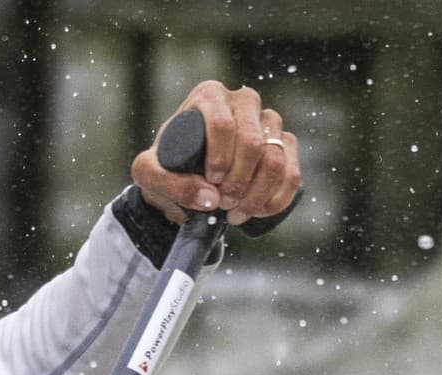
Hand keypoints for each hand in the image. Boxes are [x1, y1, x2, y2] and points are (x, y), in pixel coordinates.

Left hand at [131, 80, 301, 227]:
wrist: (184, 178)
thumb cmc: (166, 167)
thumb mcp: (148, 174)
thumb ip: (167, 183)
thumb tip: (211, 197)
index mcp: (209, 96)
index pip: (223, 123)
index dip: (221, 158)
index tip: (211, 182)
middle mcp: (243, 101)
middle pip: (254, 142)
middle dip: (239, 180)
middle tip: (222, 203)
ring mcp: (267, 121)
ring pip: (277, 157)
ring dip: (258, 193)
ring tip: (236, 212)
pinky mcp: (284, 144)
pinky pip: (293, 171)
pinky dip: (278, 197)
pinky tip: (260, 211)